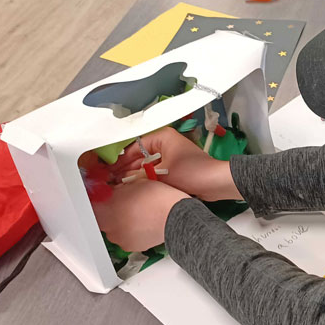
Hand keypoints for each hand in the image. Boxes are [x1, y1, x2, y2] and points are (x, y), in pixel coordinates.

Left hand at [92, 178, 188, 251]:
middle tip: (121, 201)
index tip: (101, 193)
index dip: (96, 196)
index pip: (90, 202)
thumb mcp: (134, 184)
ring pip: (111, 228)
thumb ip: (116, 188)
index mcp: (107, 209)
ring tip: (134, 212)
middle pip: (100, 216)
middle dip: (108, 209)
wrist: (177, 218)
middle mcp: (109, 227)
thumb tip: (110, 190)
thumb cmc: (159, 200)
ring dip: (118, 220)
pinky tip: (139, 222)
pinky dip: (128, 230)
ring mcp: (119, 238)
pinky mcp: (130, 246)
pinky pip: (123, 237)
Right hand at [112, 127, 241, 200]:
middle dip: (125, 167)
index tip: (108, 169)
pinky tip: (133, 187)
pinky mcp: (173, 168)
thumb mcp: (162, 174)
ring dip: (134, 174)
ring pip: (146, 164)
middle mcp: (165, 143)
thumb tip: (121, 181)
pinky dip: (145, 178)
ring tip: (118, 184)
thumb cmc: (193, 172)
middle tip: (110, 179)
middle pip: (139, 155)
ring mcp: (169, 155)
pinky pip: (154, 171)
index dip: (120, 159)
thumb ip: (140, 177)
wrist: (216, 183)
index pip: (134, 146)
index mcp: (162, 137)